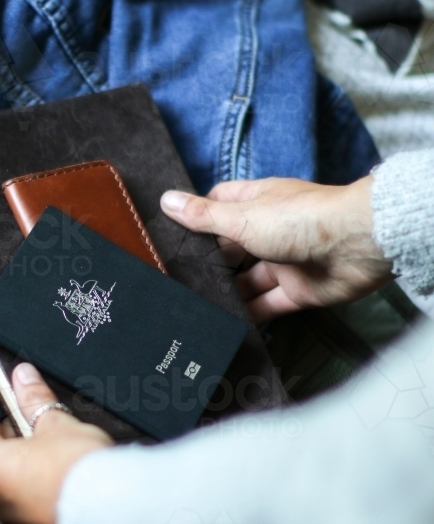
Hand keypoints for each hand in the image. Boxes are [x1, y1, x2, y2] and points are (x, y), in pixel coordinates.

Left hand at [0, 363, 112, 523]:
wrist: (110, 512)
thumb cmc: (78, 469)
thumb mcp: (55, 424)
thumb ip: (34, 399)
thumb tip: (23, 377)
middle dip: (3, 421)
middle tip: (14, 397)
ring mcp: (3, 514)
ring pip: (2, 468)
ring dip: (16, 445)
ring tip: (36, 426)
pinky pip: (16, 488)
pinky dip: (25, 468)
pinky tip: (43, 455)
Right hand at [160, 175, 392, 322]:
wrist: (356, 245)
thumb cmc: (301, 219)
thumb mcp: (241, 217)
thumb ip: (203, 215)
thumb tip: (166, 200)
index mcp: (257, 202)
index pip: (220, 204)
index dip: (198, 218)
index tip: (173, 235)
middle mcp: (270, 230)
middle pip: (231, 249)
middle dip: (209, 263)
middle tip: (177, 280)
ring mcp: (285, 262)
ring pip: (248, 280)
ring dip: (228, 293)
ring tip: (196, 307)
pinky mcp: (299, 290)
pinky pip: (269, 305)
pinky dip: (251, 314)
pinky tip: (228, 323)